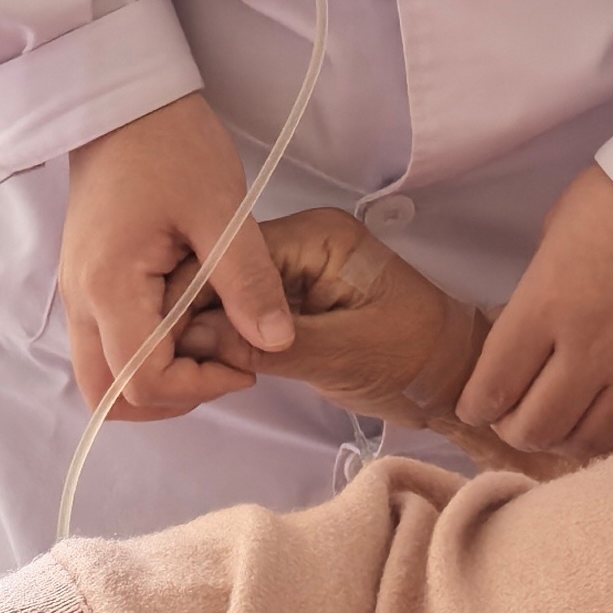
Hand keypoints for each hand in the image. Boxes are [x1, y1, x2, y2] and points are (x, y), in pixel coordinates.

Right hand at [59, 92, 291, 419]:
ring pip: (103, 374)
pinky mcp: (89, 280)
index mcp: (109, 289)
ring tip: (213, 341)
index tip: (247, 360)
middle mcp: (81, 302)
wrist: (126, 103)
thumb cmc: (172, 147)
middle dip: (171, 397)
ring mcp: (79, 293)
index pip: (142, 382)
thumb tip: (276, 343)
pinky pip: (107, 342)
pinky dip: (146, 351)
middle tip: (226, 364)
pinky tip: (193, 318)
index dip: (199, 387)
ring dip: (156, 377)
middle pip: (109, 396)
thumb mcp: (222, 211)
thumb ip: (247, 282)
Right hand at [179, 208, 590, 479]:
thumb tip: (193, 342)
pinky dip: (221, 342)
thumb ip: (266, 346)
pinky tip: (205, 370)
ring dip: (201, 333)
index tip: (157, 345)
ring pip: (224, 297)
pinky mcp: (290, 304)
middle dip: (189, 319)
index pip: (232, 258)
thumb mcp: (340, 353)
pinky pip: (240, 316)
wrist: (454, 376)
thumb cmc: (414, 358)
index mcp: (316, 236)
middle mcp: (299, 243)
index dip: (190, 300)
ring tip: (183, 375)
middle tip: (168, 369)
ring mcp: (293, 273)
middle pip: (221, 274)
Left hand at [456, 165, 612, 456]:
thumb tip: (527, 328)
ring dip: (565, 438)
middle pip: (536, 428)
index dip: (476, 406)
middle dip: (515, 429)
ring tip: (563, 422)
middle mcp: (591, 347)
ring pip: (589, 440)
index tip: (477, 404)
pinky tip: (608, 417)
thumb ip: (539, 287)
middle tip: (516, 416)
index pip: (493, 388)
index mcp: (547, 304)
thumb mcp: (559, 227)